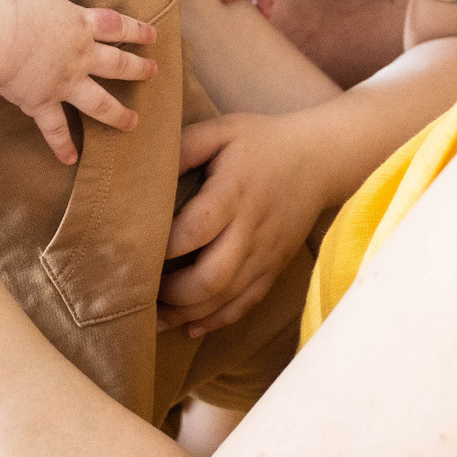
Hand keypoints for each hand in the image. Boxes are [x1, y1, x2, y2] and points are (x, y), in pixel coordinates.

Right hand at [0, 0, 159, 165]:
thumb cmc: (16, 6)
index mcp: (81, 26)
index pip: (117, 27)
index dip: (137, 31)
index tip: (153, 37)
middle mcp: (80, 57)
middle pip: (117, 65)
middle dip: (138, 70)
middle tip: (154, 75)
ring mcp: (65, 83)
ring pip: (99, 103)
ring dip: (117, 115)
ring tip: (133, 124)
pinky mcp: (43, 103)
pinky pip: (55, 129)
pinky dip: (62, 145)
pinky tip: (70, 160)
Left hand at [158, 109, 331, 335]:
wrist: (321, 160)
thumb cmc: (263, 142)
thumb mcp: (223, 130)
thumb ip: (184, 147)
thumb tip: (146, 173)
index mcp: (234, 193)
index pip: (195, 229)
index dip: (163, 247)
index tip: (136, 251)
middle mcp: (251, 230)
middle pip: (212, 277)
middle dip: (172, 293)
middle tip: (144, 290)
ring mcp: (266, 254)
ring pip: (226, 299)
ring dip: (188, 314)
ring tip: (156, 318)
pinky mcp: (274, 268)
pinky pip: (247, 304)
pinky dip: (218, 320)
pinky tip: (192, 326)